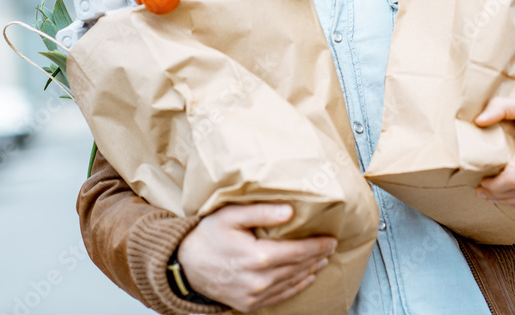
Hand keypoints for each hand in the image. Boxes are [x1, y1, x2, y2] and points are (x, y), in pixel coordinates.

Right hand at [176, 203, 336, 312]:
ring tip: (322, 261)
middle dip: (317, 257)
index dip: (317, 246)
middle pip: (298, 267)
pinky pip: (280, 296)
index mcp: (258, 256)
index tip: (331, 239)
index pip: (298, 251)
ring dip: (310, 271)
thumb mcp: (230, 216)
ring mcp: (255, 295)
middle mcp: (259, 279)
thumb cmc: (207, 236)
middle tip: (331, 247)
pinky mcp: (249, 304)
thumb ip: (261, 212)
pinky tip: (305, 279)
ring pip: (292, 282)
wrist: (184, 266)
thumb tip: (289, 211)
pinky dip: (296, 287)